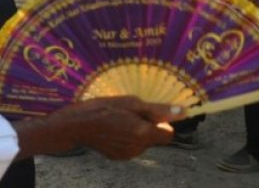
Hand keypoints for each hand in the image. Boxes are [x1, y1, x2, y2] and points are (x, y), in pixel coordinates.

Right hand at [14, 96, 183, 159]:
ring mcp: (127, 154)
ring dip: (138, 130)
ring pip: (143, 141)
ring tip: (120, 117)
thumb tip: (183, 111)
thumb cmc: (104, 108)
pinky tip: (113, 127)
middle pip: (155, 137)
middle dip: (149, 125)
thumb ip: (158, 110)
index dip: (164, 122)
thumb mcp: (131, 102)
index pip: (169, 134)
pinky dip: (127, 137)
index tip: (154, 112)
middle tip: (132, 111)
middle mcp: (138, 148)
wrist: (76, 126)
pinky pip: (132, 146)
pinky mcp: (118, 157)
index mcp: (143, 134)